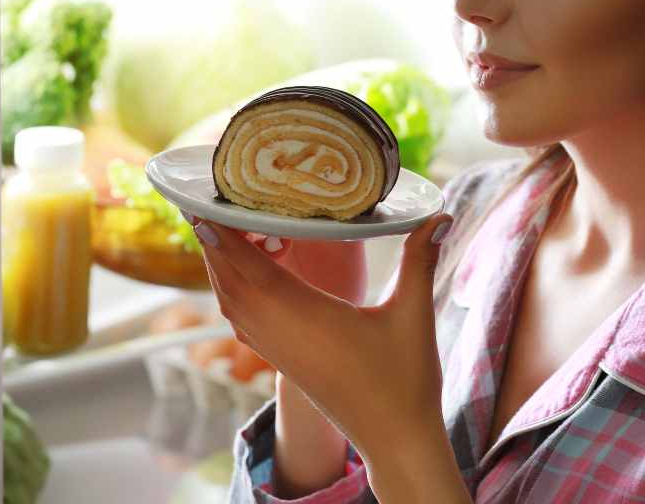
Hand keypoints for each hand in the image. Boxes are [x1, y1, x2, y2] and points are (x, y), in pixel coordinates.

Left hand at [191, 214, 457, 469]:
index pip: (251, 268)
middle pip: (230, 282)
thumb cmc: (405, 380)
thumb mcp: (414, 314)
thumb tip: (438, 217)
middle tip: (209, 205)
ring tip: (223, 233)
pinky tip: (244, 281)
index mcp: (305, 316)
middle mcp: (282, 333)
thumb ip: (421, 261)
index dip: (225, 236)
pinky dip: (234, 294)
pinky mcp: (284, 362)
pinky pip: (243, 321)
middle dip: (215, 244)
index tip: (205, 206)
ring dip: (222, 268)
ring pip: (232, 304)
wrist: (394, 438)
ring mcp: (279, 350)